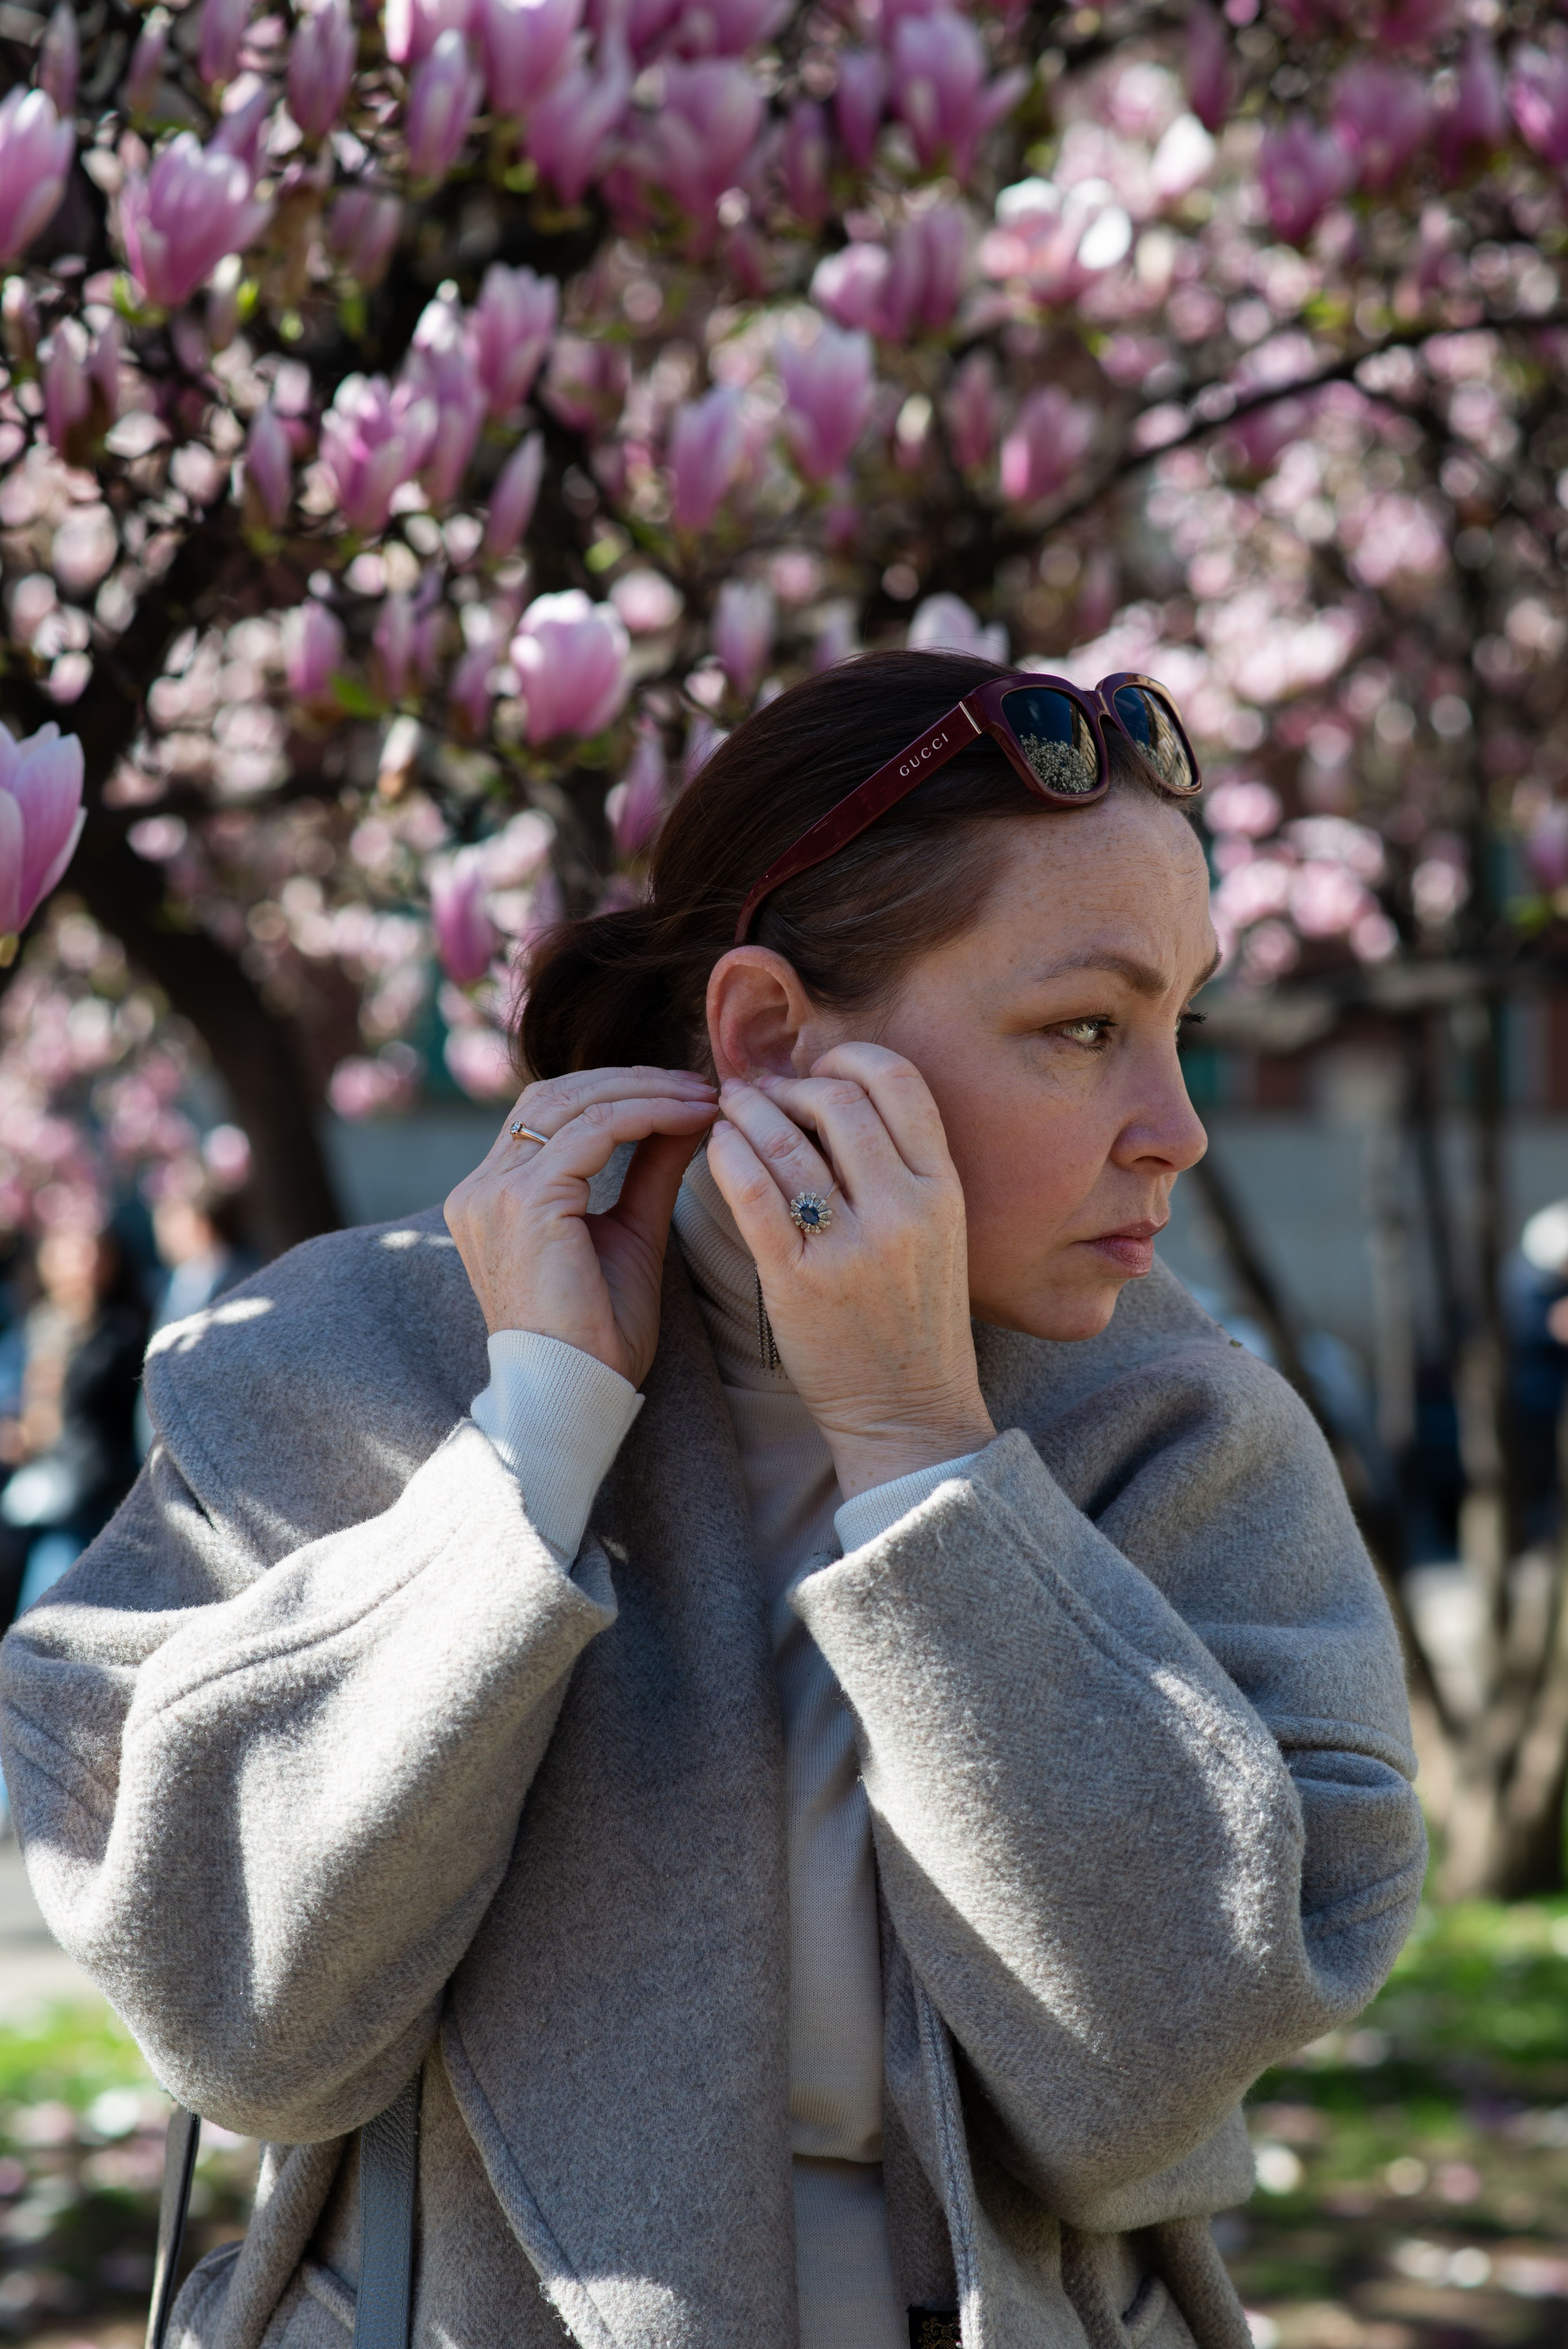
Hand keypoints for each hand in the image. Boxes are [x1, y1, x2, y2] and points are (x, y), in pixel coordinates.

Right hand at [445, 1067, 717, 1386]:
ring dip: (647, 1091)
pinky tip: (690, 1119)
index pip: (550, 1113)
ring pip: (575, 1102)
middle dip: (634, 1081)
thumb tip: (688, 1116)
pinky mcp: (524, 1201)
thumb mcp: (632, 1233)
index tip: (684, 1095)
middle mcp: (481, 1187)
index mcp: (493, 1196)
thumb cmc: (599, 1333)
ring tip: (704, 1097)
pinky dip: (646, 1114)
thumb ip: (650, 1171)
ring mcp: (494, 1191)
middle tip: (699, 1085)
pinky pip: (594, 1129)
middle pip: (557, 1094)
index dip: (618, 1092)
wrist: (575, 1392)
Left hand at [707, 1044, 995, 1498]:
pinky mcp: (798, 1279)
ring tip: (731, 1109)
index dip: (849, 1058)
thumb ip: (900, 1169)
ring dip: (748, 1112)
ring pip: (787, 1141)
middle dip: (789, 1084)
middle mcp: (904, 1210)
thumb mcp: (937, 1233)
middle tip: (761, 1091)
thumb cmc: (914, 1319)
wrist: (908, 1412)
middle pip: (837, 1101)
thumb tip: (835, 1098)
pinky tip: (718, 1147)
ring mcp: (851, 1245)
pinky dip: (728, 1155)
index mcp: (943, 1190)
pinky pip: (753, 1192)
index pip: (899, 1082)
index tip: (818, 1068)